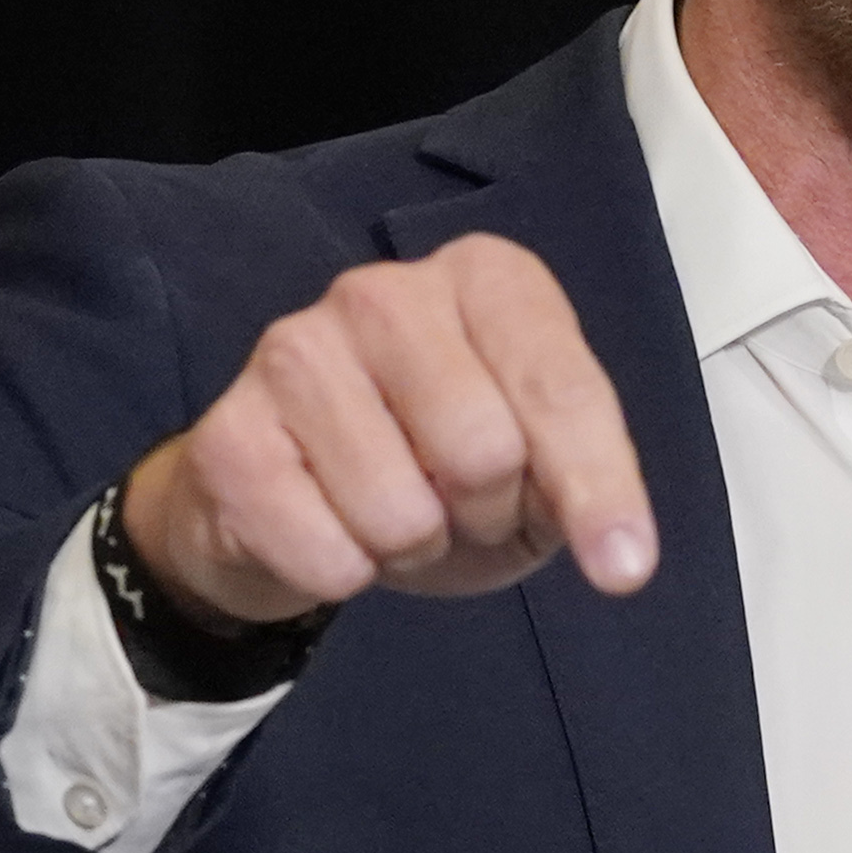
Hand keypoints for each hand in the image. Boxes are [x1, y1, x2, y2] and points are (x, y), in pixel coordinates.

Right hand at [118, 234, 655, 619]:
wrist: (288, 503)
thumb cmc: (435, 466)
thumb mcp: (535, 469)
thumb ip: (580, 482)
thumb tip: (618, 555)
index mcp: (483, 279)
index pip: (561, 389)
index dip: (599, 488)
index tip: (624, 568)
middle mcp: (383, 292)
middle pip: (484, 452)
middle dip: (487, 513)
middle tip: (461, 506)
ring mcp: (293, 351)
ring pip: (401, 513)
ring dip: (412, 548)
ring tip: (392, 514)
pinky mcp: (227, 433)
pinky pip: (329, 556)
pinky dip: (346, 574)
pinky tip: (327, 529)